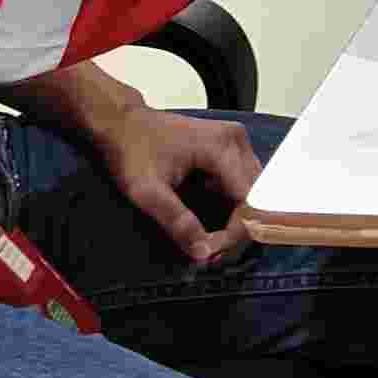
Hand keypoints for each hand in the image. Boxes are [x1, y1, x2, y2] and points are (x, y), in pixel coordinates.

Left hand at [100, 105, 267, 266]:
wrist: (123, 124)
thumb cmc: (131, 151)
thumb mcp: (146, 190)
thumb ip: (176, 221)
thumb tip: (202, 253)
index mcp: (222, 147)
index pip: (248, 200)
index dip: (234, 232)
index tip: (209, 251)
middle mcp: (236, 141)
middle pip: (254, 196)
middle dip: (234, 228)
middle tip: (207, 248)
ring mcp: (235, 142)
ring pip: (250, 192)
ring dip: (233, 218)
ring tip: (208, 237)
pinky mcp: (229, 147)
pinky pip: (240, 183)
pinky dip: (229, 205)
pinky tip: (210, 218)